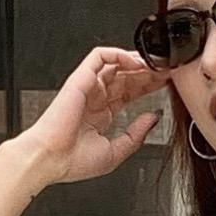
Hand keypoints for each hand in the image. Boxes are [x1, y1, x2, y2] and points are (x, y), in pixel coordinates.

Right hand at [19, 47, 164, 189]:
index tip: (164, 84)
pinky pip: (99, 56)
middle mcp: (94, 98)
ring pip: (115, 64)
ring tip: (155, 65)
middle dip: (147, 72)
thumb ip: (136, 135)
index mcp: (100, 114)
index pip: (128, 92)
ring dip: (137, 62)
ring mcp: (87, 87)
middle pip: (125, 76)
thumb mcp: (115, 152)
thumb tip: (152, 118)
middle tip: (166, 71)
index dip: (147, 86)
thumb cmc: (72, 161)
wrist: (49, 160)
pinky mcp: (80, 79)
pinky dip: (118, 54)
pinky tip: (135, 62)